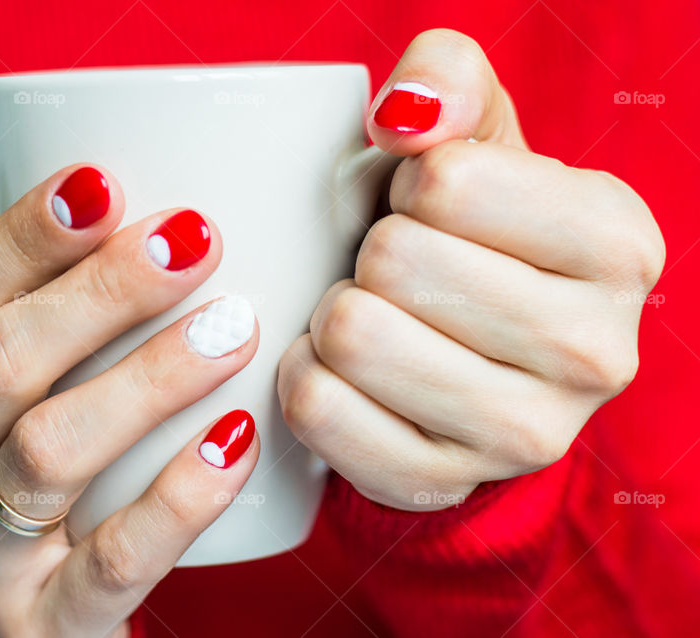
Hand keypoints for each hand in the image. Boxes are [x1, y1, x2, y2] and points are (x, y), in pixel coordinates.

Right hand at [0, 165, 259, 635]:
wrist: (30, 613)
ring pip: (51, 452)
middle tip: (193, 239)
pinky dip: (180, 496)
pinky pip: (115, 559)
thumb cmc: (18, 465)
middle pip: (1, 363)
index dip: (25, 236)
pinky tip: (237, 437)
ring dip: (148, 378)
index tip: (106, 179)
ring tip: (233, 327)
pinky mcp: (45, 620)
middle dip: (100, 292)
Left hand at [277, 29, 664, 510]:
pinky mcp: (444, 482)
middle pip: (394, 261)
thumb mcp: (475, 134)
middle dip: (373, 252)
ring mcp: (526, 435)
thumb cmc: (468, 232)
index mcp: (618, 243)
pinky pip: (319, 407)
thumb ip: (448, 79)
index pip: (446, 183)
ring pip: (353, 336)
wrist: (469, 354)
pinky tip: (345, 370)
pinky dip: (306, 373)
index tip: (432, 212)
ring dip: (338, 312)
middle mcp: (596, 350)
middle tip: (399, 271)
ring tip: (376, 316)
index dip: (409, 185)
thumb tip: (403, 117)